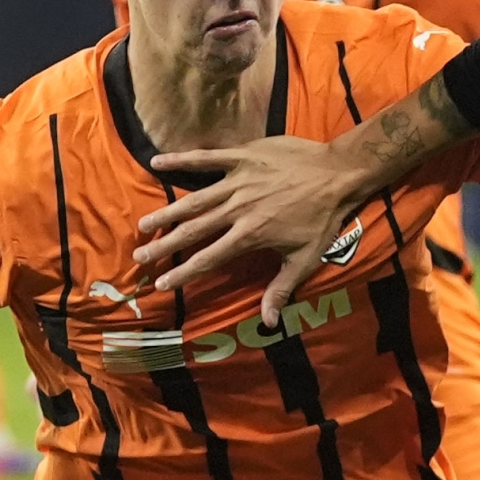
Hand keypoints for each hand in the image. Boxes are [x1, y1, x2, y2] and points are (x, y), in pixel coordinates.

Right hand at [134, 135, 365, 323]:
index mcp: (250, 235)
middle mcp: (237, 209)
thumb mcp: (306, 258)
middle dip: (165, 245)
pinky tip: (157, 161)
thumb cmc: (324, 218)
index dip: (184, 273)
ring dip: (167, 212)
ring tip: (144, 225)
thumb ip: (282, 289)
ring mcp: (237, 181)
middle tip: (140, 256)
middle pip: (193, 230)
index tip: (162, 285)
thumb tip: (268, 322)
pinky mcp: (242, 156)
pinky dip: (181, 159)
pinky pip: (206, 158)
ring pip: (194, 199)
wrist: (338, 174)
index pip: (210, 258)